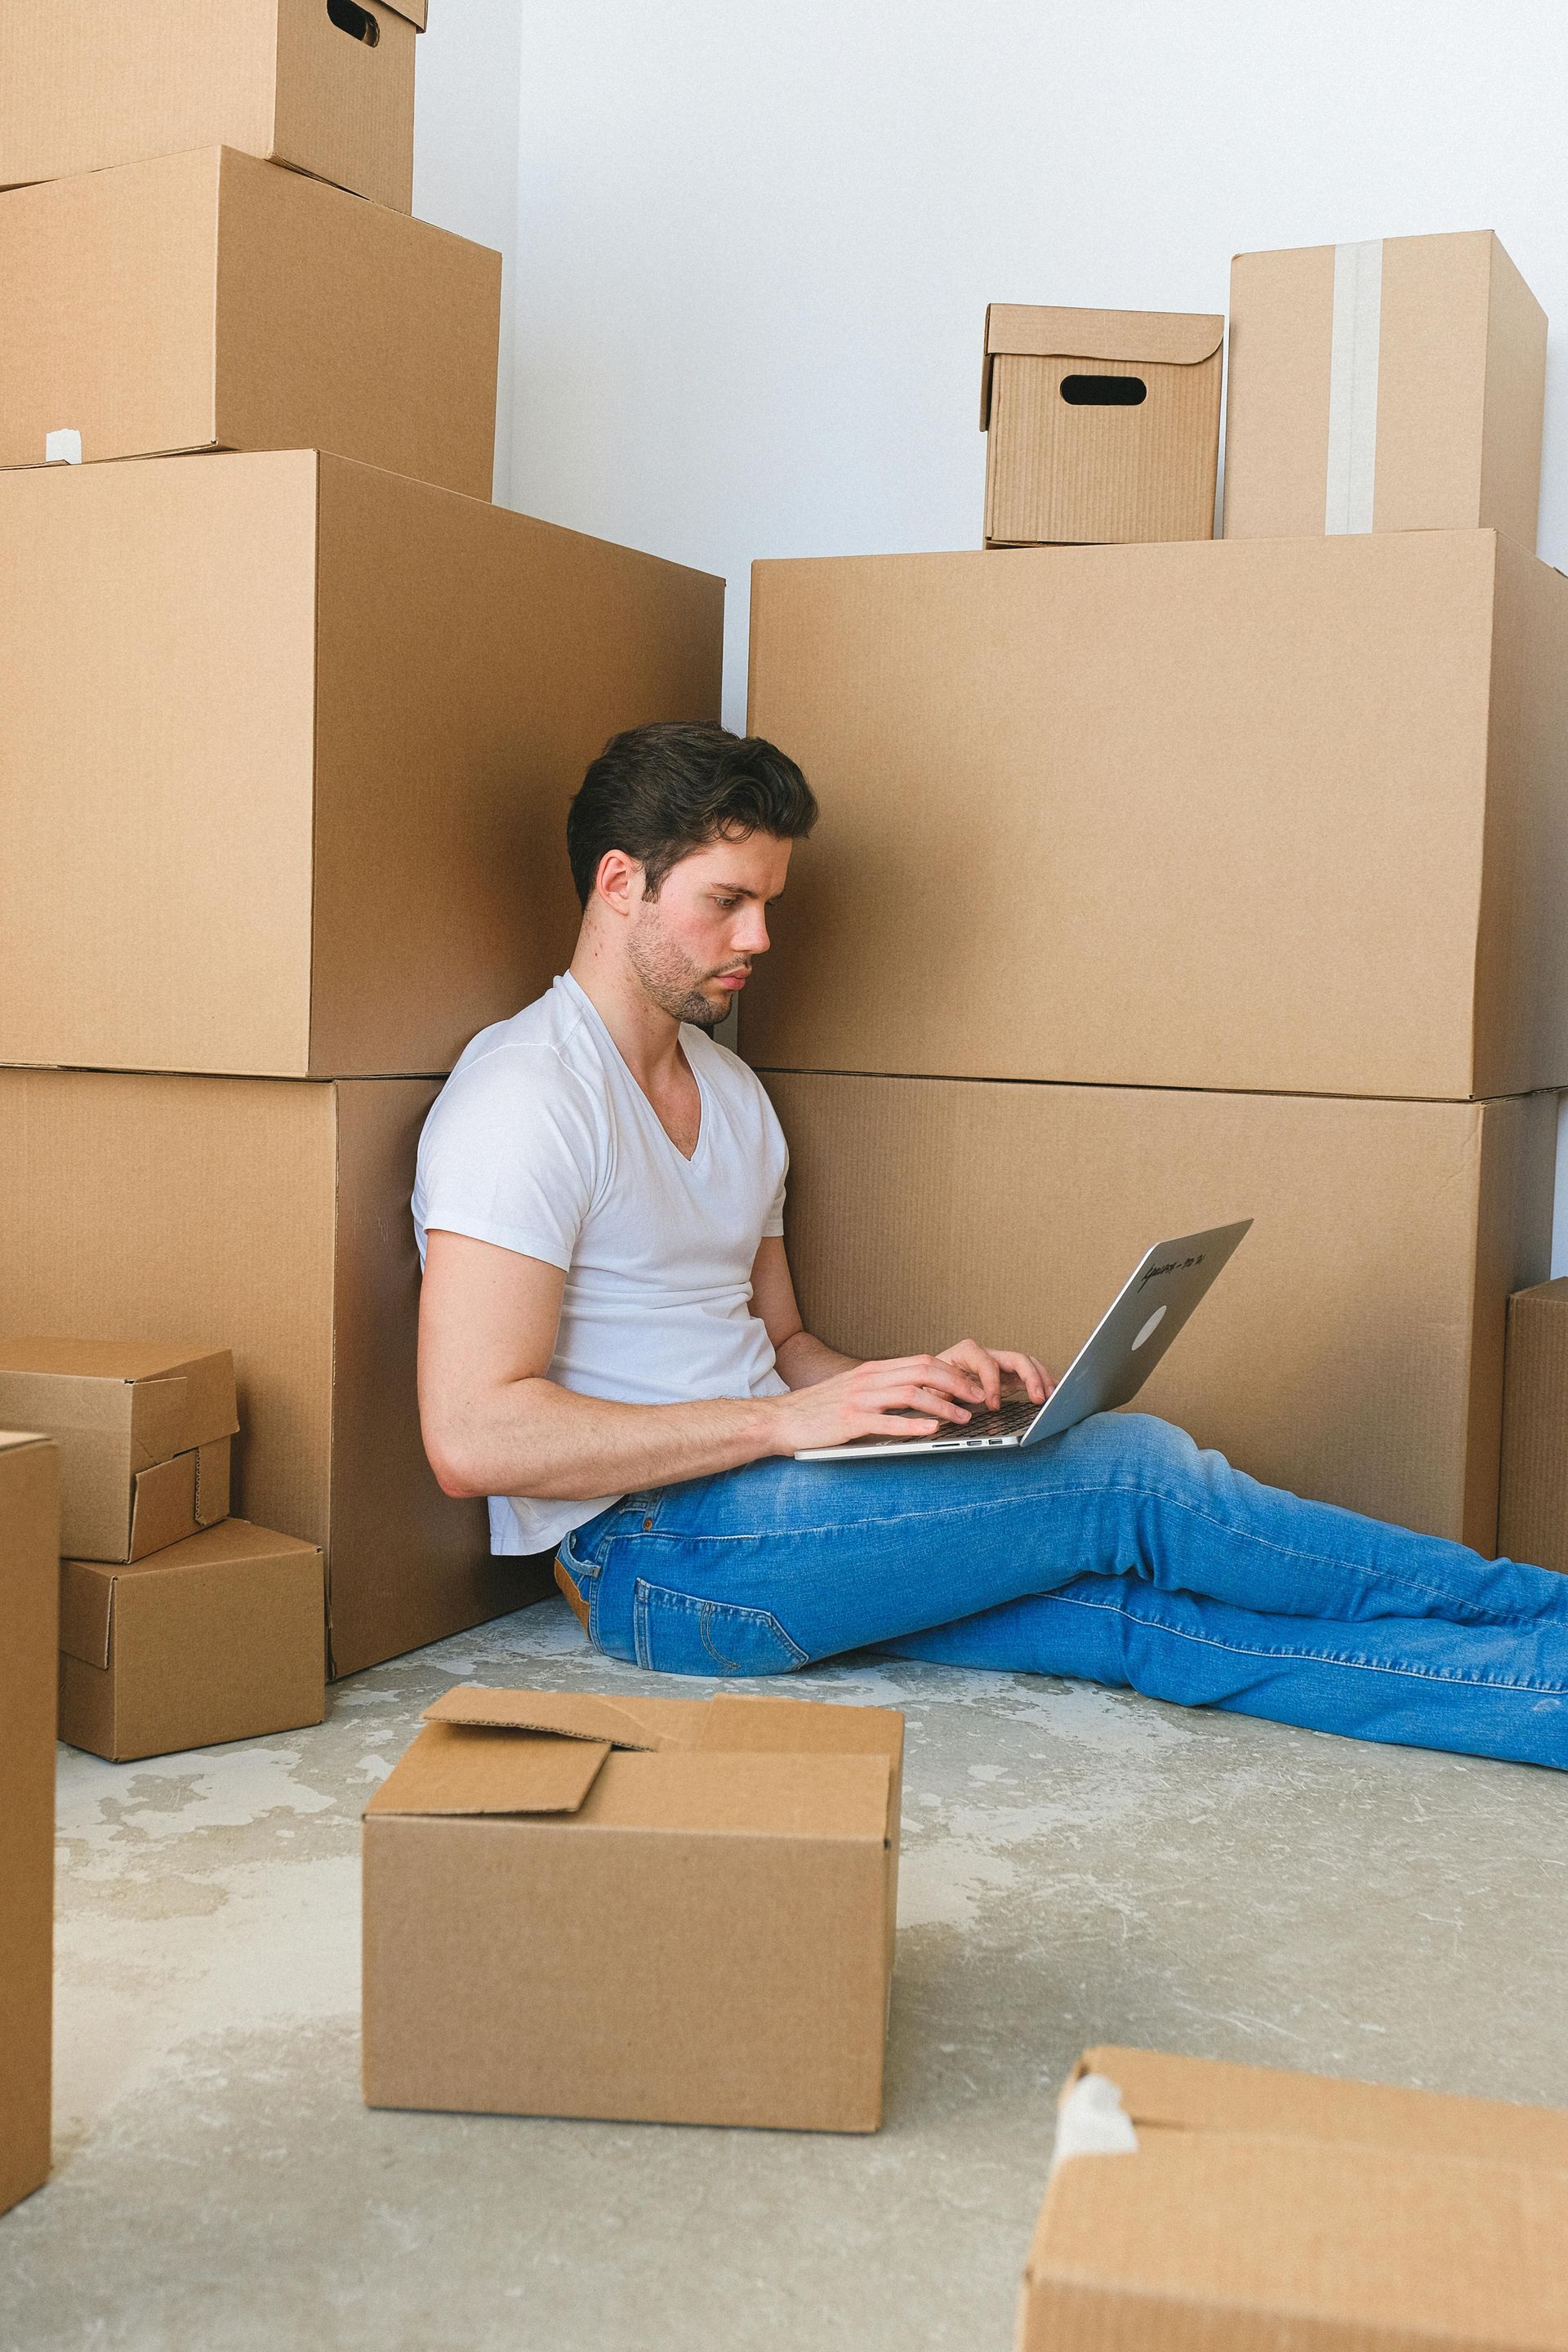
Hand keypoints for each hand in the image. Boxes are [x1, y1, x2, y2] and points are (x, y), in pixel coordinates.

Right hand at [759, 1342, 1052, 1455]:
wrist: (780, 1420)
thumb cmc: (818, 1411)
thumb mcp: (854, 1392)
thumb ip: (883, 1391)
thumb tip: (918, 1397)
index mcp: (873, 1371)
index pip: (921, 1361)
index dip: (951, 1372)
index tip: (972, 1386)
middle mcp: (869, 1379)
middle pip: (923, 1371)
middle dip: (957, 1384)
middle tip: (978, 1399)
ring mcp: (859, 1399)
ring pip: (911, 1393)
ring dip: (942, 1405)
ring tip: (963, 1418)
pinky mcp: (850, 1421)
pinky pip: (887, 1421)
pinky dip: (913, 1424)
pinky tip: (932, 1431)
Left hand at [935, 1338, 1052, 1411]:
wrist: (926, 1386)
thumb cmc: (928, 1388)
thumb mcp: (932, 1392)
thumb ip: (950, 1395)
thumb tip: (973, 1403)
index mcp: (964, 1353)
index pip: (985, 1362)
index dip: (992, 1383)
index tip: (993, 1405)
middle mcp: (985, 1355)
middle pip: (1015, 1358)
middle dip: (1030, 1377)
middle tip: (1037, 1399)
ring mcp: (999, 1365)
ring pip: (1027, 1364)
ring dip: (1041, 1379)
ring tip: (1052, 1397)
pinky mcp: (1007, 1377)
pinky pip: (1028, 1376)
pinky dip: (1041, 1384)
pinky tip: (1051, 1395)